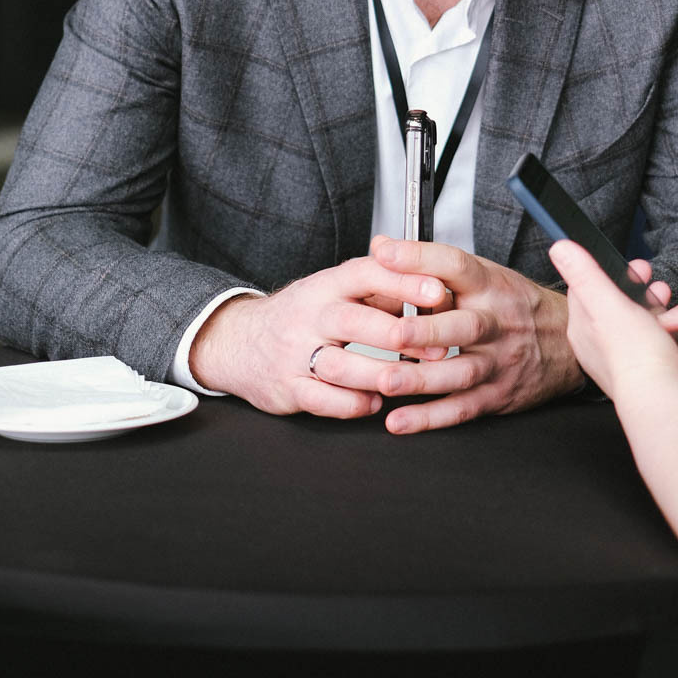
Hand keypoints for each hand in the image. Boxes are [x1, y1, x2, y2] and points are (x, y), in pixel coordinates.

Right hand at [188, 254, 451, 416]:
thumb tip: (431, 288)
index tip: (438, 291)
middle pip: (355, 321)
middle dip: (399, 335)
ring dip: (381, 375)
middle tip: (437, 347)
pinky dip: (353, 404)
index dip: (403, 281)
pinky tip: (374, 402)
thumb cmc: (302, 314)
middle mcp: (310, 315)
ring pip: (341, 365)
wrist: (238, 342)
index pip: (366, 273)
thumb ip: (380, 289)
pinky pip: (323, 400)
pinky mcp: (288, 387)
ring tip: (411, 379)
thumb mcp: (335, 290)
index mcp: (327, 285)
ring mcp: (296, 353)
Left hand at [333, 238, 585, 432]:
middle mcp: (496, 322)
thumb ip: (431, 263)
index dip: (420, 258)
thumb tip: (381, 246)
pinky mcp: (498, 395)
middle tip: (395, 333)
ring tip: (386, 381)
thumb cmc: (515, 305)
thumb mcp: (485, 274)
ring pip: (462, 372)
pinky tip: (400, 420)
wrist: (567, 344)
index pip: (455, 265)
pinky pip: (463, 408)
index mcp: (489, 285)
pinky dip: (430, 418)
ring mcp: (499, 361)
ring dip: (422, 379)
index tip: (386, 254)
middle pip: (465, 326)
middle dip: (428, 330)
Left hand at [548, 239, 677, 408]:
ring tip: (662, 294)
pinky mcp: (638, 370)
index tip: (625, 261)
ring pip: (628, 320)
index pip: (583, 288)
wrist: (662, 399)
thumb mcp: (608, 304)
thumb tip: (558, 246)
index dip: (603, 269)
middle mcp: (594, 346)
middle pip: (607, 303)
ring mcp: (616, 359)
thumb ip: (585, 275)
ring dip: (645, 302)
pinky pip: (644, 339)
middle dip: (629, 284)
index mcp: (581, 328)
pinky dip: (656, 325)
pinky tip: (669, 323)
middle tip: (647, 274)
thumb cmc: (636, 355)